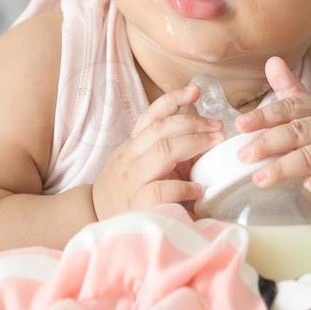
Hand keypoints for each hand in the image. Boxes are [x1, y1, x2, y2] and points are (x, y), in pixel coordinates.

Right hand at [91, 82, 224, 220]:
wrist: (93, 219)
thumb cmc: (127, 192)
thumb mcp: (141, 165)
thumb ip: (166, 151)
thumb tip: (205, 140)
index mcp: (133, 145)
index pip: (151, 115)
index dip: (173, 99)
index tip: (195, 90)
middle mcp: (130, 157)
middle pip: (161, 129)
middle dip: (193, 123)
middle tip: (217, 126)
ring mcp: (133, 180)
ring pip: (163, 151)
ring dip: (194, 143)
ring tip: (214, 144)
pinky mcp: (138, 205)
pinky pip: (164, 189)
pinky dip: (185, 186)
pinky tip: (199, 189)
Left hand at [231, 56, 310, 215]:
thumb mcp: (307, 118)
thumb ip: (289, 93)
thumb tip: (272, 61)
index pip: (292, 106)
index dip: (264, 116)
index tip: (240, 126)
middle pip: (299, 131)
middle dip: (268, 143)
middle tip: (243, 156)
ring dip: (284, 168)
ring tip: (259, 178)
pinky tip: (307, 186)